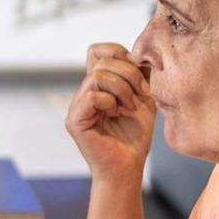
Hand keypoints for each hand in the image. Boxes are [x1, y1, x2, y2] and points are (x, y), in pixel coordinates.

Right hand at [65, 43, 156, 181]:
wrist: (128, 167)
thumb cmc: (135, 137)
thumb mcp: (143, 99)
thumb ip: (140, 76)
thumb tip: (143, 54)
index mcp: (98, 85)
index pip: (98, 51)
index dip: (119, 53)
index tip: (140, 73)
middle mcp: (84, 92)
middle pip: (101, 59)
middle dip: (129, 72)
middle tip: (142, 94)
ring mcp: (77, 105)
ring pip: (97, 75)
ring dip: (123, 88)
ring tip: (130, 106)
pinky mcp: (75, 120)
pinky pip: (92, 95)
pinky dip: (110, 101)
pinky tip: (117, 114)